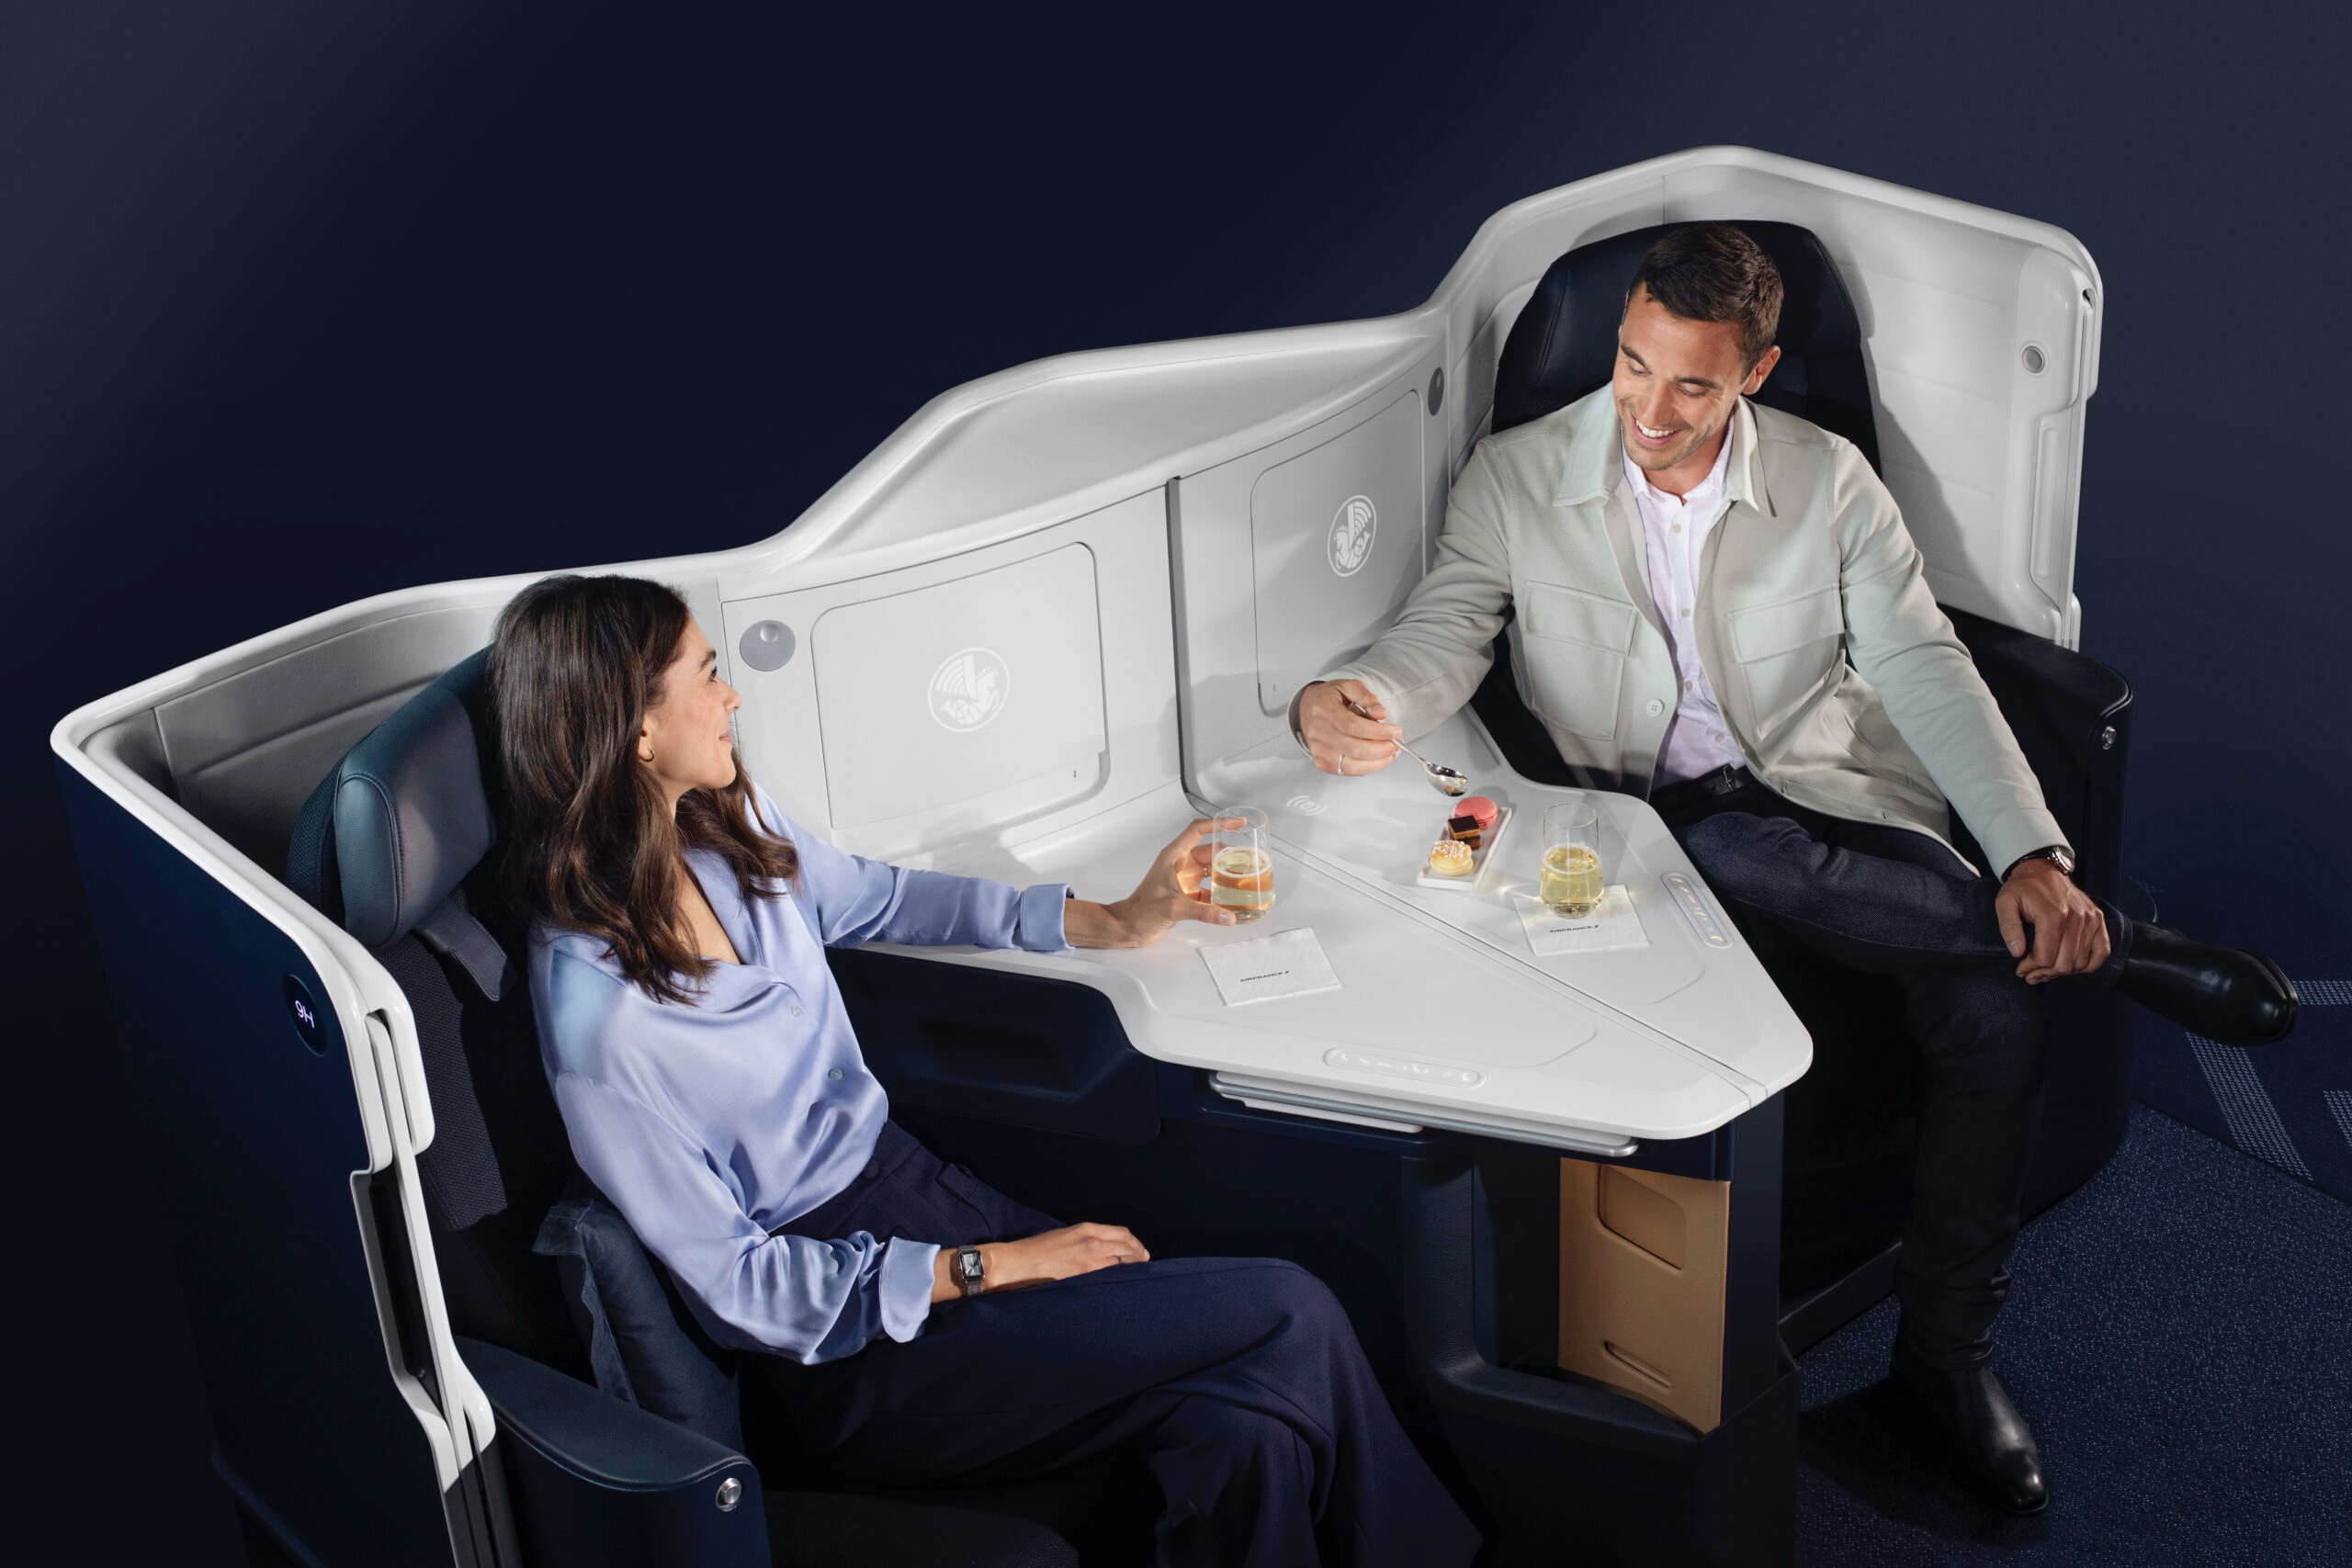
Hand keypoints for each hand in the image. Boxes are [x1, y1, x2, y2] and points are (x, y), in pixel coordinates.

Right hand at [930, 1222, 1149, 1301]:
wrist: (1016, 1263)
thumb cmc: (1036, 1249)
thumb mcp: (1064, 1235)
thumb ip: (1085, 1240)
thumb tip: (1101, 1250)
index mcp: (1088, 1229)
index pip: (1123, 1234)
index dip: (1136, 1244)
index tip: (1142, 1252)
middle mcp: (1094, 1243)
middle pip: (1128, 1249)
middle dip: (1138, 1257)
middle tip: (1143, 1265)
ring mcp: (1091, 1263)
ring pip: (1121, 1265)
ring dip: (1129, 1270)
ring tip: (1133, 1277)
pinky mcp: (1084, 1279)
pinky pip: (1108, 1279)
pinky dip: (1116, 1280)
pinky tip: (1117, 1287)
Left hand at [1063, 818, 1235, 947]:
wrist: (1129, 928)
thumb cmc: (1141, 911)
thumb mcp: (1173, 908)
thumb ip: (1203, 912)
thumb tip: (1228, 916)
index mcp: (1174, 857)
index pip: (1198, 830)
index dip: (1218, 824)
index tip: (1237, 822)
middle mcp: (1181, 865)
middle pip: (1211, 852)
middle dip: (1230, 855)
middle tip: (1250, 860)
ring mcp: (1184, 880)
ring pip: (1212, 871)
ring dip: (1227, 874)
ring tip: (1247, 878)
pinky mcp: (1187, 895)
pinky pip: (1209, 890)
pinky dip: (1221, 895)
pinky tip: (1233, 902)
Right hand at [1297, 679, 1402, 776]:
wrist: (1307, 708)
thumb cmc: (1329, 698)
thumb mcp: (1349, 686)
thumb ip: (1367, 697)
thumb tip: (1381, 713)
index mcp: (1324, 709)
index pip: (1354, 726)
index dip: (1378, 732)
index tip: (1396, 731)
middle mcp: (1318, 732)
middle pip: (1355, 748)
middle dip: (1382, 749)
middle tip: (1396, 743)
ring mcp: (1318, 750)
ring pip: (1353, 764)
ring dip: (1378, 761)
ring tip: (1391, 753)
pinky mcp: (1322, 762)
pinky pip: (1348, 771)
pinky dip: (1367, 768)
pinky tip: (1377, 759)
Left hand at [1995, 858, 2109, 983]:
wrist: (2042, 870)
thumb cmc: (2023, 888)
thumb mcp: (2005, 903)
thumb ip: (2008, 927)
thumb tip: (2017, 953)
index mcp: (2052, 914)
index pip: (2045, 957)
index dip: (2031, 968)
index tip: (2021, 969)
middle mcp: (2076, 918)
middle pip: (2064, 964)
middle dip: (2044, 974)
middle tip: (2031, 974)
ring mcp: (2090, 919)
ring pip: (2081, 963)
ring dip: (2063, 972)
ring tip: (2046, 971)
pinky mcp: (2098, 920)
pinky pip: (2102, 953)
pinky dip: (2088, 966)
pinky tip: (2072, 967)